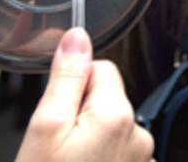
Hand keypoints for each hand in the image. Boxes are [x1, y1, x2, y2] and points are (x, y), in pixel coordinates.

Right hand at [16, 28, 153, 161]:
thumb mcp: (46, 126)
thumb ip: (65, 78)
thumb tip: (77, 38)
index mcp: (117, 115)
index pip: (101, 68)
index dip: (73, 86)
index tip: (59, 112)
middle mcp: (138, 135)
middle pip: (107, 97)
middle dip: (82, 111)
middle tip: (59, 141)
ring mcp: (140, 157)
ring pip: (111, 124)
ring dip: (91, 135)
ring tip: (69, 158)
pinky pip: (117, 148)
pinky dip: (101, 155)